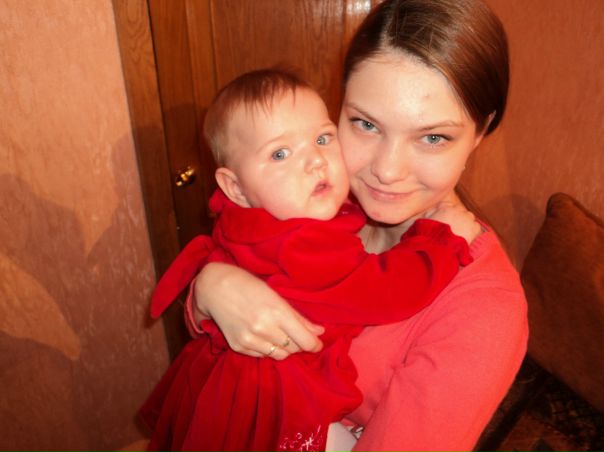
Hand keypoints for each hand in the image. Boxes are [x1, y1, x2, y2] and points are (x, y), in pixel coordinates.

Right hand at [193, 262, 323, 359]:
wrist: (214, 287)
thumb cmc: (248, 286)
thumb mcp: (276, 296)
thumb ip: (298, 317)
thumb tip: (319, 332)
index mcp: (277, 312)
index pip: (305, 340)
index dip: (315, 345)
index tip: (317, 344)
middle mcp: (264, 328)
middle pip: (294, 349)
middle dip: (299, 344)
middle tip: (297, 334)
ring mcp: (250, 339)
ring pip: (279, 356)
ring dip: (284, 348)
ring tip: (279, 334)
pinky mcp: (238, 346)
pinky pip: (262, 355)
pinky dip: (268, 349)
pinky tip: (263, 336)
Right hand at [424, 192, 481, 243]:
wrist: (439, 248)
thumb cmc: (429, 236)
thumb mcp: (423, 221)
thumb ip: (429, 213)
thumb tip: (433, 210)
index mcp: (444, 208)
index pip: (449, 206)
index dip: (448, 213)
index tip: (446, 220)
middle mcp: (456, 210)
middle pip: (460, 210)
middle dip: (458, 217)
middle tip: (454, 228)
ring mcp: (466, 218)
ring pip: (469, 216)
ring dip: (466, 223)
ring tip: (460, 233)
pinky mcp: (474, 227)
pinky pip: (476, 226)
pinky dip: (473, 231)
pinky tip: (467, 237)